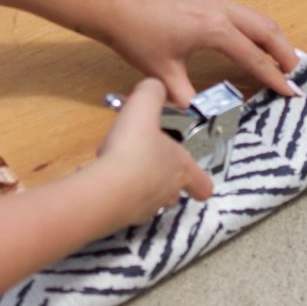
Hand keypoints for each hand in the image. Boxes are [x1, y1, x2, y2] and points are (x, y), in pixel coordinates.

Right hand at [95, 79, 212, 225]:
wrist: (105, 188)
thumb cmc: (133, 147)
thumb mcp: (144, 106)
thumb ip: (153, 92)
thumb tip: (155, 87)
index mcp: (181, 169)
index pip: (203, 184)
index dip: (199, 179)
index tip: (191, 173)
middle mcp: (167, 193)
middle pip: (173, 190)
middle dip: (162, 174)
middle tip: (146, 157)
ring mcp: (144, 210)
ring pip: (148, 197)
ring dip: (138, 183)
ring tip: (120, 164)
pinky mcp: (121, 218)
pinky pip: (123, 203)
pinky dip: (116, 192)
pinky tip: (104, 177)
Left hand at [100, 0, 300, 105]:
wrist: (112, 4)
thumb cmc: (136, 37)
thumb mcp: (163, 73)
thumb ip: (186, 97)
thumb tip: (201, 115)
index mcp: (215, 29)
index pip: (254, 57)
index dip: (274, 78)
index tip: (291, 92)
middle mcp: (220, 8)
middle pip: (266, 29)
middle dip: (285, 52)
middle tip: (297, 73)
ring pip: (254, 16)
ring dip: (271, 36)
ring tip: (281, 57)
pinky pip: (238, 10)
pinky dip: (252, 26)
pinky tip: (249, 39)